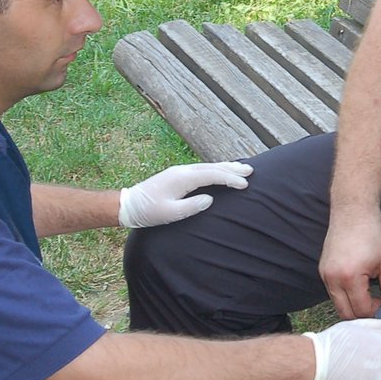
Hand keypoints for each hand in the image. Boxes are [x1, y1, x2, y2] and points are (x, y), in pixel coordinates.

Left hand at [118, 161, 252, 227]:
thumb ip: (191, 206)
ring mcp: (179, 172)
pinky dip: (215, 169)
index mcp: (182, 179)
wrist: (129, 204)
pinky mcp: (178, 176)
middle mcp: (182, 171)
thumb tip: (209, 199)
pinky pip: (202, 170)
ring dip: (225, 167)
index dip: (229, 179)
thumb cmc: (148, 211)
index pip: (211, 176)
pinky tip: (220, 171)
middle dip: (232, 169)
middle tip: (251, 171)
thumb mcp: (170, 213)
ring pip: (207, 166)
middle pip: (212, 167)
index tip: (245, 185)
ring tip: (241, 168)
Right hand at [318, 210, 380, 319]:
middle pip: (346, 313)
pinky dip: (344, 295)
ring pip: (337, 304)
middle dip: (362, 314)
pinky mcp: (323, 270)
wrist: (353, 211)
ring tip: (367, 295)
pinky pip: (332, 292)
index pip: (361, 310)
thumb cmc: (372, 233)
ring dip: (352, 305)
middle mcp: (333, 279)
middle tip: (376, 304)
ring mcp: (325, 275)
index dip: (375, 311)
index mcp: (350, 277)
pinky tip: (358, 286)